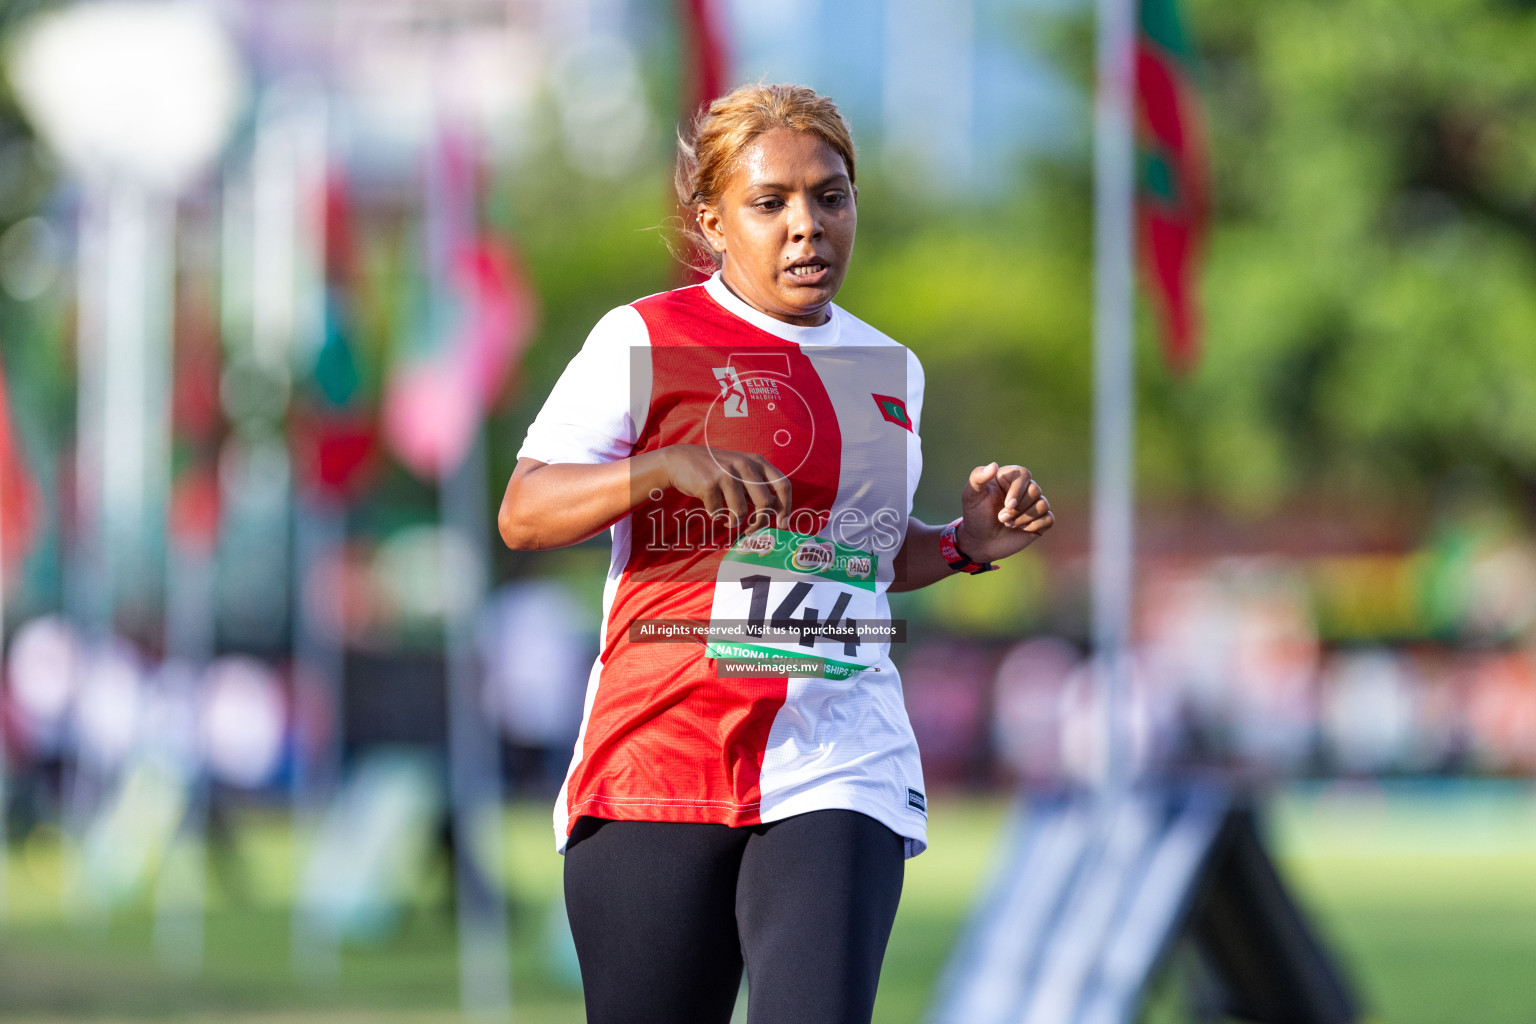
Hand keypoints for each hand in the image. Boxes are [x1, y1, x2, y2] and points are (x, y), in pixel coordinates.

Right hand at [659, 444, 792, 531]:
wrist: (680, 460)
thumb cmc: (716, 471)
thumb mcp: (741, 471)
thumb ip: (758, 488)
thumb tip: (778, 514)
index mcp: (757, 461)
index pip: (783, 485)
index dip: (786, 507)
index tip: (782, 524)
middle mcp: (745, 465)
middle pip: (766, 503)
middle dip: (760, 522)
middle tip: (751, 531)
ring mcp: (727, 473)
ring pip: (741, 511)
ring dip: (735, 522)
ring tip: (728, 521)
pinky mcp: (709, 484)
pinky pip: (719, 513)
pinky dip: (717, 516)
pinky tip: (712, 509)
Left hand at [956, 462, 1053, 562]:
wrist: (980, 541)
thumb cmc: (975, 515)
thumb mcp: (970, 495)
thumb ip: (978, 477)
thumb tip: (994, 465)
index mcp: (1009, 478)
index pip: (1024, 474)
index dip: (1018, 490)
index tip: (1007, 505)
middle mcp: (1024, 489)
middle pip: (1035, 490)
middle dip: (1018, 508)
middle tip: (1002, 518)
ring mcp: (1033, 505)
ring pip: (1043, 505)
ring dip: (1024, 518)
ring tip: (1008, 524)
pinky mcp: (1040, 521)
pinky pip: (1049, 519)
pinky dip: (1034, 526)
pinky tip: (1021, 529)